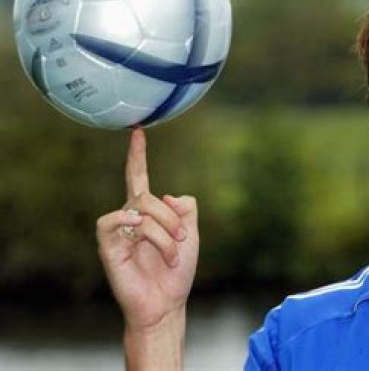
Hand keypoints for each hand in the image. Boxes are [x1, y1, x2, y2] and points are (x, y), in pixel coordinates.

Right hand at [96, 128, 198, 331]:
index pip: (138, 176)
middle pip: (149, 196)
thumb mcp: (192, 234)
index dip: (137, 155)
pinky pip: (112, 221)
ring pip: (140, 210)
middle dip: (172, 219)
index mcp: (149, 212)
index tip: (137, 130)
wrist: (167, 304)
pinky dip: (130, 222)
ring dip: (163, 233)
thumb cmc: (178, 272)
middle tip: (183, 242)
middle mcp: (131, 217)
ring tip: (172, 255)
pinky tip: (138, 230)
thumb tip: (167, 196)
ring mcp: (118, 231)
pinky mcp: (108, 247)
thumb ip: (186, 208)